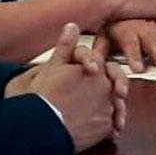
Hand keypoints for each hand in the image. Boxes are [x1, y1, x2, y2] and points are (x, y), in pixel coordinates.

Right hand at [5, 23, 126, 150]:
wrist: (41, 128)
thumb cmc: (43, 97)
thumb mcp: (50, 66)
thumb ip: (65, 47)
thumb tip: (72, 26)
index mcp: (94, 68)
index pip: (101, 62)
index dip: (94, 66)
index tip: (90, 71)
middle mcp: (105, 86)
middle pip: (113, 83)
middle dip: (107, 87)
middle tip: (94, 96)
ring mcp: (107, 108)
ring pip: (114, 105)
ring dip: (108, 107)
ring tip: (91, 114)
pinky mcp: (106, 128)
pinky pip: (112, 125)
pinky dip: (107, 126)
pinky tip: (95, 128)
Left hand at [93, 20, 155, 73]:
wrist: (118, 0)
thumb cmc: (110, 24)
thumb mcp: (101, 37)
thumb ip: (98, 52)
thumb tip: (93, 67)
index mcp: (125, 29)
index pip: (130, 42)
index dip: (134, 56)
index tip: (137, 70)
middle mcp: (141, 25)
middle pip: (152, 40)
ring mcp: (155, 23)